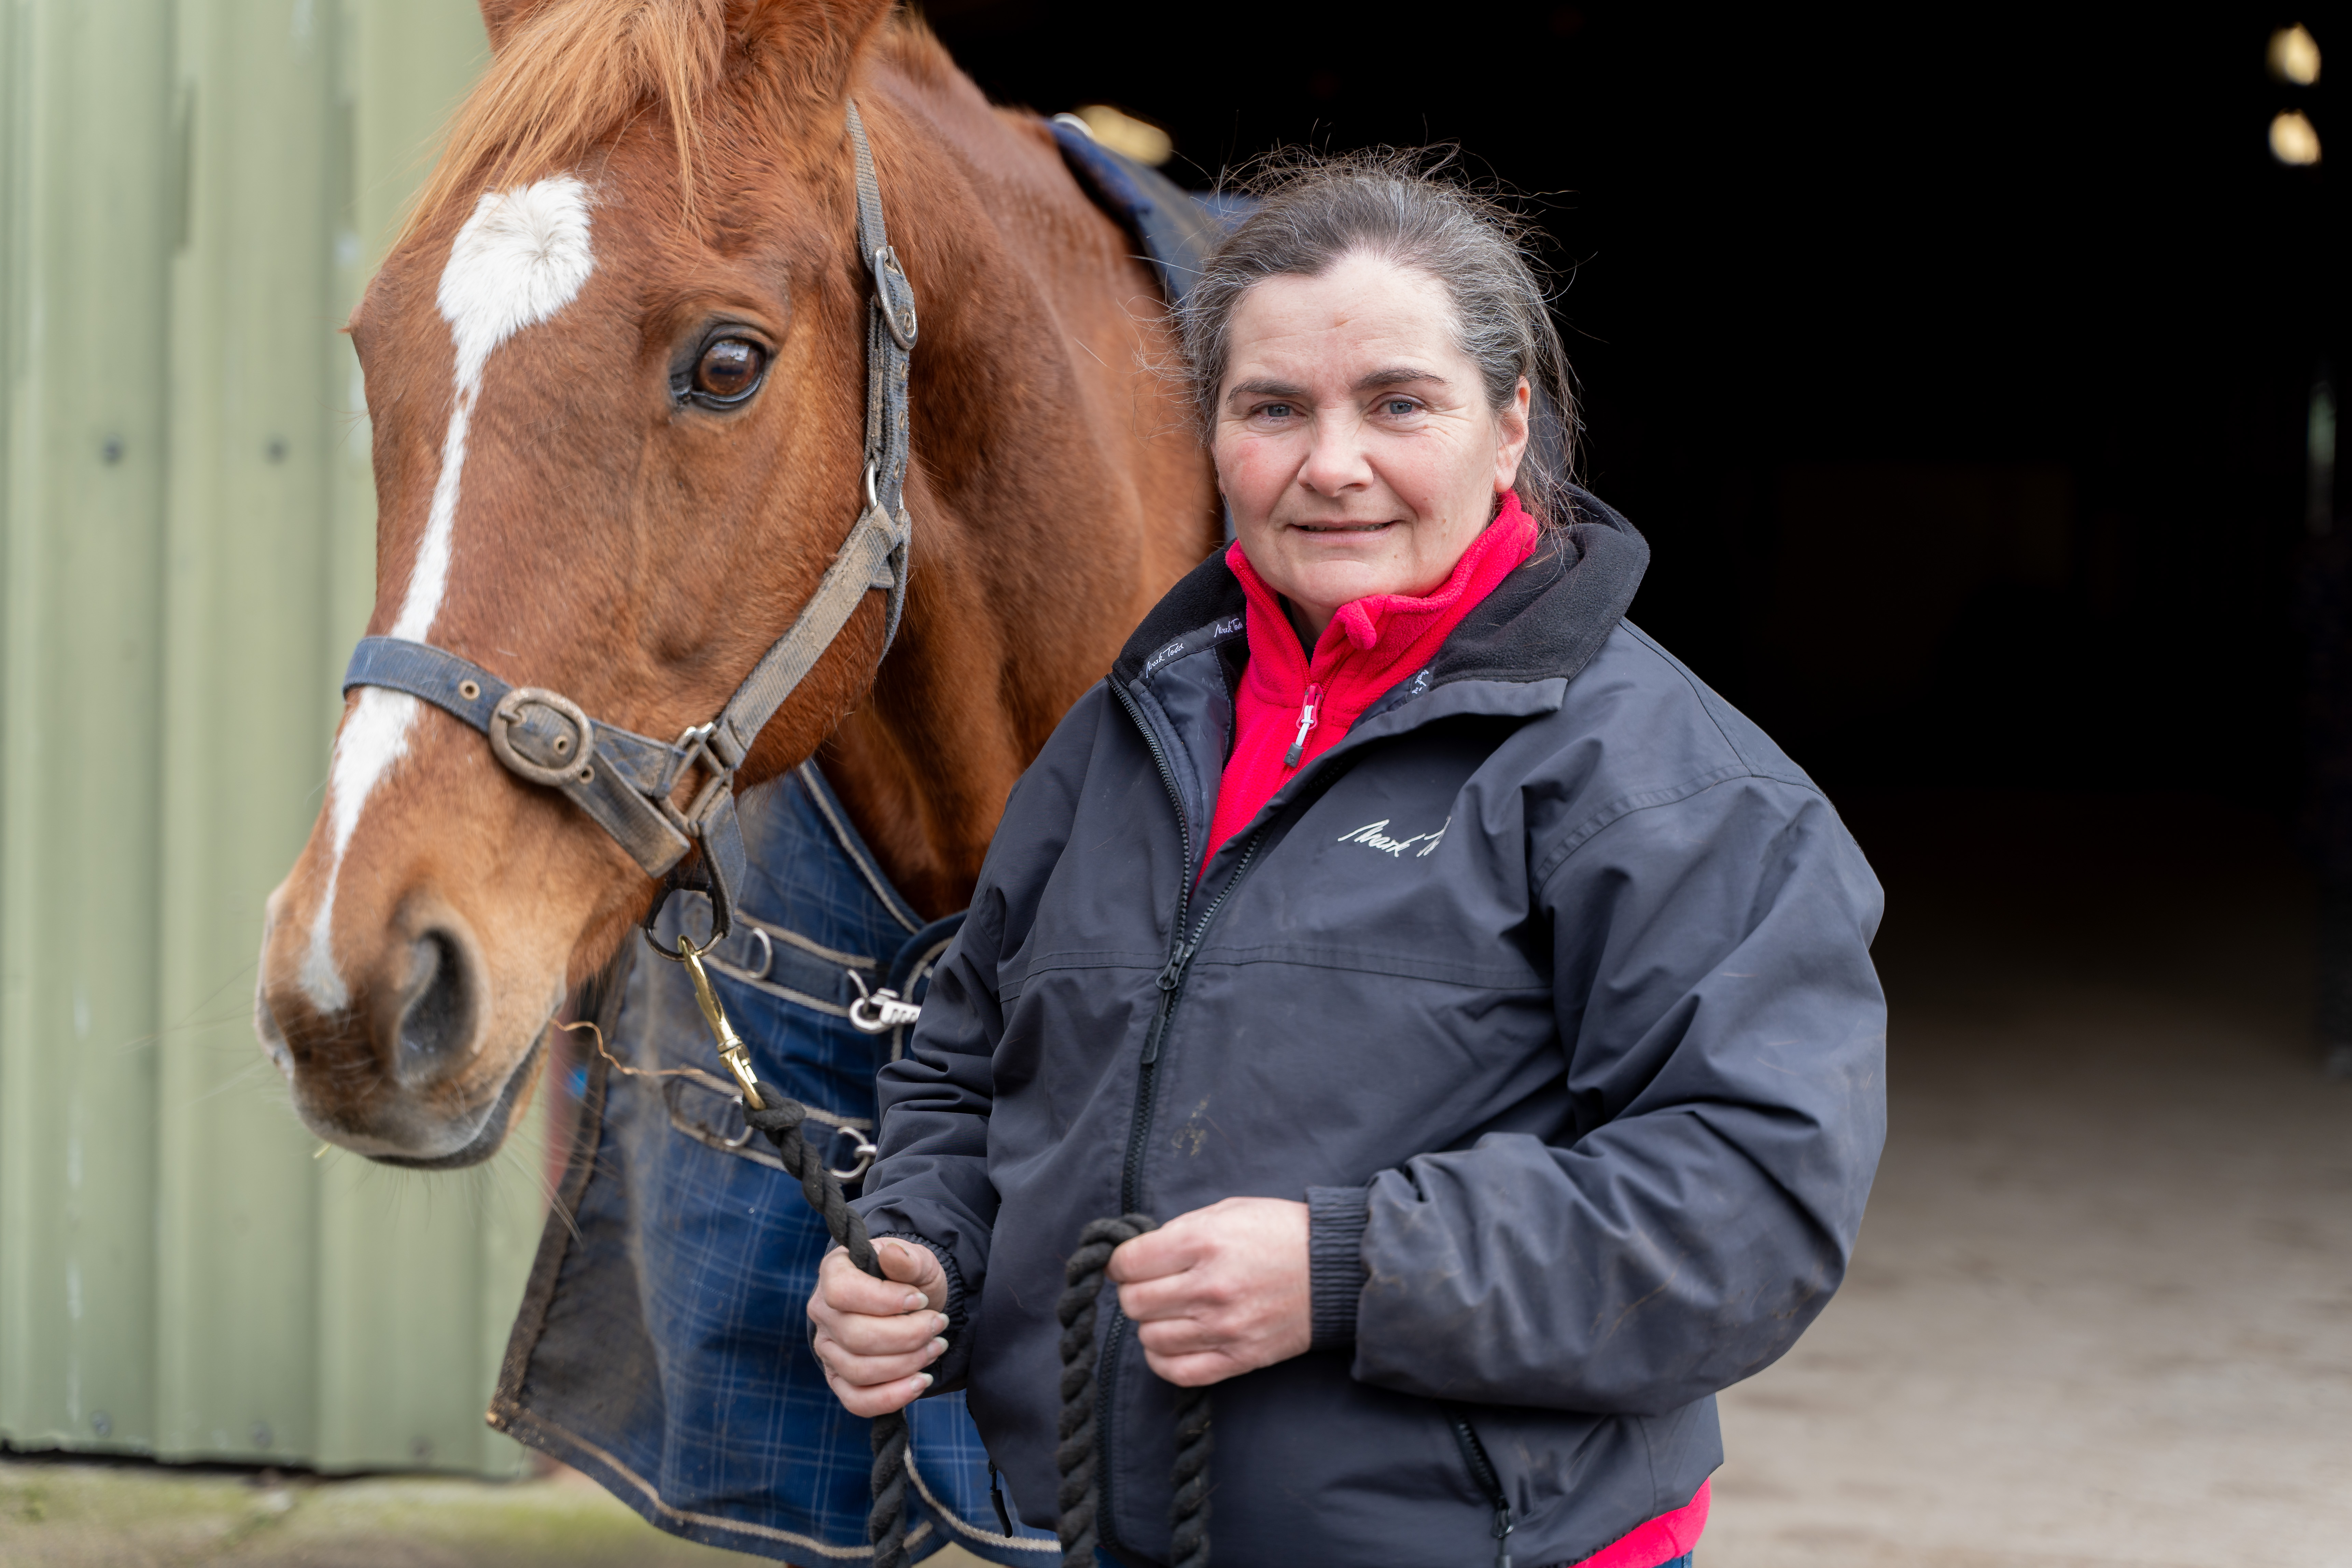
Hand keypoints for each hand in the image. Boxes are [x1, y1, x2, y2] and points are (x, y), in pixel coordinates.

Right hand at [806, 1239, 950, 1416]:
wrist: (912, 1302)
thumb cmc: (910, 1278)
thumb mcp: (917, 1260)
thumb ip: (908, 1258)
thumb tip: (893, 1254)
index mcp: (833, 1273)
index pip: (843, 1293)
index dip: (885, 1301)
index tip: (920, 1299)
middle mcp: (822, 1312)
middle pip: (856, 1337)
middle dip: (907, 1336)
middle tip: (939, 1324)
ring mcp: (827, 1349)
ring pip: (858, 1371)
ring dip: (906, 1364)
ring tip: (936, 1347)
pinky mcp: (839, 1379)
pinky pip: (856, 1401)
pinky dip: (891, 1398)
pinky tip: (921, 1381)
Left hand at [1107, 1196, 1312, 1386]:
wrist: (1335, 1269)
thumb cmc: (1279, 1232)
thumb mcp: (1227, 1211)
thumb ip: (1179, 1231)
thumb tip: (1136, 1254)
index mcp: (1204, 1241)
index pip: (1128, 1262)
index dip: (1119, 1262)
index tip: (1127, 1263)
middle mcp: (1210, 1287)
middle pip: (1133, 1303)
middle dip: (1134, 1292)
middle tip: (1152, 1285)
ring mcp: (1224, 1327)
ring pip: (1150, 1338)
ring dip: (1151, 1324)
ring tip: (1169, 1311)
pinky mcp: (1239, 1357)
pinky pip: (1177, 1372)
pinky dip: (1163, 1359)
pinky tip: (1172, 1341)